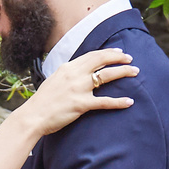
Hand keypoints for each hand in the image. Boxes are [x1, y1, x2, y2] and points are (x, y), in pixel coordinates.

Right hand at [18, 47, 137, 137]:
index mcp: (68, 68)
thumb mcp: (54, 81)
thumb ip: (67, 75)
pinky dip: (118, 102)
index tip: (118, 52)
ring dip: (123, 72)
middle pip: (101, 60)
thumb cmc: (42, 102)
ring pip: (107, 76)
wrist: (33, 116)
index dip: (107, 53)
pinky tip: (129, 102)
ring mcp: (79, 88)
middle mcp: (75, 75)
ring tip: (135, 72)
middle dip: (118, 58)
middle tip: (130, 59)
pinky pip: (105, 102)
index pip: (92, 55)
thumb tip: (78, 72)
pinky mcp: (82, 104)